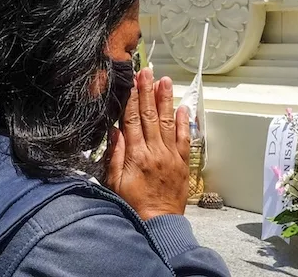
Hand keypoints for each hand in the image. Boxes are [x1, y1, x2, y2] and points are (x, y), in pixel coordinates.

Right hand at [105, 69, 189, 219]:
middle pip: (150, 115)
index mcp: (136, 155)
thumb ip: (114, 156)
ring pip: (168, 122)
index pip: (132, 119)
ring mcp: (170, 156)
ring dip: (165, 100)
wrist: (159, 225)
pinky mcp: (182, 163)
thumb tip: (114, 130)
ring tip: (165, 81)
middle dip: (147, 91)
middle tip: (147, 71)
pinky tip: (183, 107)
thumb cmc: (132, 205)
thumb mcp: (113, 182)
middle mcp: (155, 151)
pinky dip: (184, 122)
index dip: (131, 98)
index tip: (131, 80)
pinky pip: (184, 139)